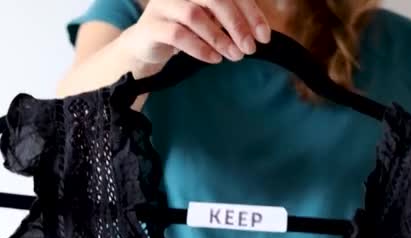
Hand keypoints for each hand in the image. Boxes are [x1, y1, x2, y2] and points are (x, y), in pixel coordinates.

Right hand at [121, 0, 270, 64]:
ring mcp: (163, 6)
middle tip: (250, 48)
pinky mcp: (151, 26)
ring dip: (219, 38)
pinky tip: (214, 59)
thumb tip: (260, 33)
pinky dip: (200, 48)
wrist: (146, 46)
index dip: (251, 13)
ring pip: (195, 15)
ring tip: (234, 56)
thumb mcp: (211, 21)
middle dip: (237, 25)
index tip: (264, 37)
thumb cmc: (185, 32)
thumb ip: (231, 20)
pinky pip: (178, 34)